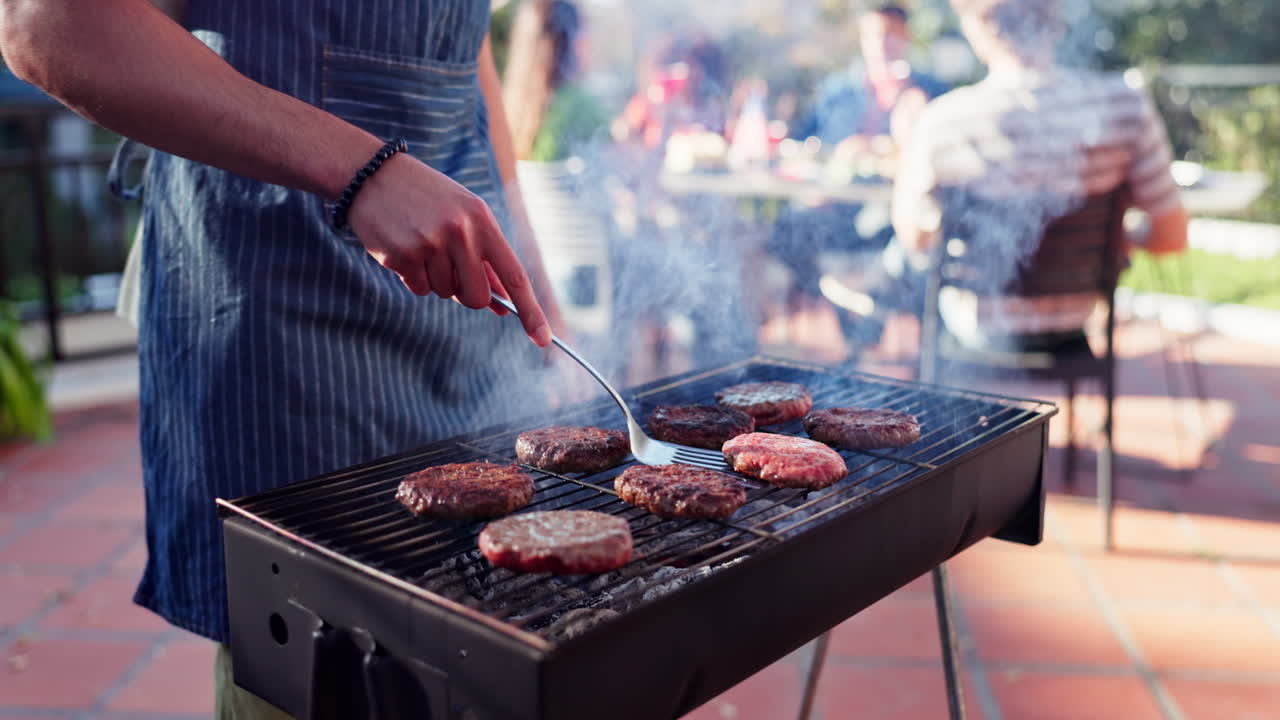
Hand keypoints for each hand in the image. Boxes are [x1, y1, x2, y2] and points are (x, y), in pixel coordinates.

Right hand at [347, 153, 551, 346]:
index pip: (514, 275)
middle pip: (476, 297)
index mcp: (483, 221)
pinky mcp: (402, 256)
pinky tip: (404, 247)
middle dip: (466, 293)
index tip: (543, 339)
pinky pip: (419, 289)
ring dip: (435, 279)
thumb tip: (503, 304)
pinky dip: (414, 277)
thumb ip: (485, 258)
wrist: (373, 175)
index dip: (531, 311)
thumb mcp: (464, 217)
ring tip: (422, 244)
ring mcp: (430, 245)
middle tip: (451, 269)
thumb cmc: (428, 199)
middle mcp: (460, 233)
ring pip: (445, 293)